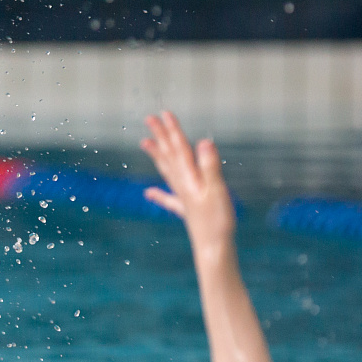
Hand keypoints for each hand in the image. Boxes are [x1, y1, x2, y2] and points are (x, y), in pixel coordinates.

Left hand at [140, 112, 235, 248]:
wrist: (213, 248)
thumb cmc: (217, 220)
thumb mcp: (217, 190)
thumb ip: (210, 166)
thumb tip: (203, 142)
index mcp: (190, 177)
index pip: (179, 147)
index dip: (172, 130)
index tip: (163, 113)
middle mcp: (182, 184)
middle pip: (169, 155)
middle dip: (160, 136)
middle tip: (148, 119)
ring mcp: (182, 197)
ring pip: (166, 170)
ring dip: (156, 155)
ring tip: (143, 143)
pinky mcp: (185, 209)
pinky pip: (168, 197)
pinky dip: (158, 192)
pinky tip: (147, 192)